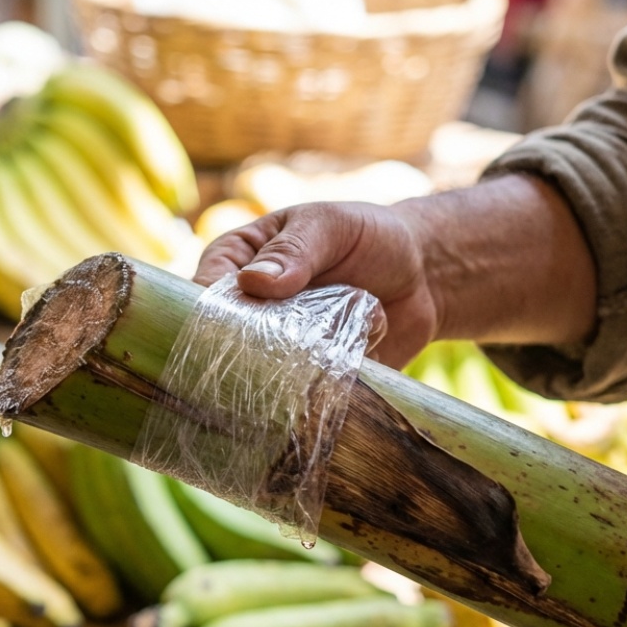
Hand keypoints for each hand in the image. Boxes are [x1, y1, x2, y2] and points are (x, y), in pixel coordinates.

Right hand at [193, 175, 597, 372]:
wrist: (424, 276)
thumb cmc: (367, 236)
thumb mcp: (331, 227)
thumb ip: (295, 251)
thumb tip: (254, 282)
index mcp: (236, 265)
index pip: (202, 294)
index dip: (208, 315)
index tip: (235, 326)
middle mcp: (248, 314)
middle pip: (224, 346)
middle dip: (251, 352)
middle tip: (287, 348)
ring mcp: (277, 353)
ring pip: (262, 377)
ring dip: (295, 372)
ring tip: (330, 352)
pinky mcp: (310, 385)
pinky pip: (302, 399)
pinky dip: (323, 393)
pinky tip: (347, 376)